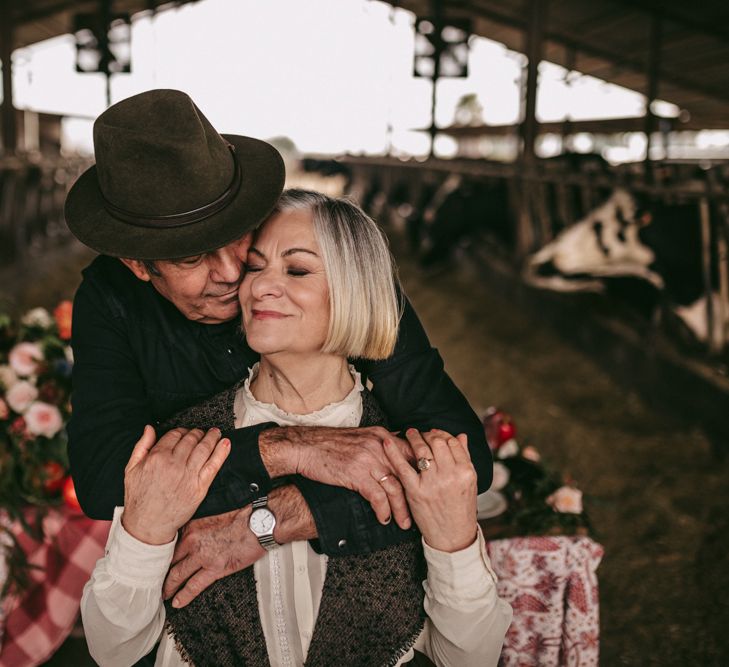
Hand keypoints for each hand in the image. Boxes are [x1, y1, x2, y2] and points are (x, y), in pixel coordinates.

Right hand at [122, 426, 229, 544]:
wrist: (148, 525)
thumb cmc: (139, 499)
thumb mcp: (131, 469)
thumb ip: (141, 446)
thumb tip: (150, 428)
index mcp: (156, 458)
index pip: (175, 435)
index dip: (182, 431)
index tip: (185, 432)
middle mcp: (174, 464)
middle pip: (191, 440)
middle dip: (197, 433)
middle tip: (201, 432)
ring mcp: (188, 476)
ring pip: (204, 448)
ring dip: (212, 437)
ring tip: (215, 432)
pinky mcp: (199, 487)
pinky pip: (214, 465)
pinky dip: (221, 452)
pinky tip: (225, 443)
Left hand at [162, 506, 261, 607]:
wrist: (260, 521)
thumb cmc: (243, 515)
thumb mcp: (214, 512)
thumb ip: (199, 524)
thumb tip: (193, 532)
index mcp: (192, 525)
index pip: (168, 544)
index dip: (160, 556)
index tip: (155, 562)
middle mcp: (193, 540)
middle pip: (168, 561)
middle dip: (159, 573)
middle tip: (153, 582)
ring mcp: (202, 556)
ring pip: (176, 575)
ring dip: (168, 588)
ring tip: (163, 595)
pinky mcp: (215, 568)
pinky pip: (194, 586)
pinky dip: (184, 596)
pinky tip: (177, 602)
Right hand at [261, 426, 412, 528]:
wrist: (306, 446)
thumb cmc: (330, 443)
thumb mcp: (360, 437)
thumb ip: (379, 444)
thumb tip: (395, 454)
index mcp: (382, 436)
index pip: (410, 454)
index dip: (421, 473)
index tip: (426, 489)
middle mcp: (379, 445)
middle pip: (407, 473)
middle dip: (415, 495)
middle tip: (419, 512)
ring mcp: (369, 459)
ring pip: (395, 487)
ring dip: (401, 508)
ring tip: (404, 522)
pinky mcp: (357, 473)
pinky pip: (377, 496)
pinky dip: (383, 510)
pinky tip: (383, 518)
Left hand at [384, 429, 476, 552]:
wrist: (452, 536)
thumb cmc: (461, 509)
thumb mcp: (470, 483)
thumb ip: (465, 457)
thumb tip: (461, 435)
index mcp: (466, 471)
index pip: (453, 442)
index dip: (442, 434)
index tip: (435, 433)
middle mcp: (451, 475)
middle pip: (437, 442)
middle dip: (428, 434)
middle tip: (422, 433)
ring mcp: (433, 483)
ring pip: (422, 450)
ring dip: (414, 437)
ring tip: (410, 433)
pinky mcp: (416, 491)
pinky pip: (403, 467)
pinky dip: (394, 452)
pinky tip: (388, 442)